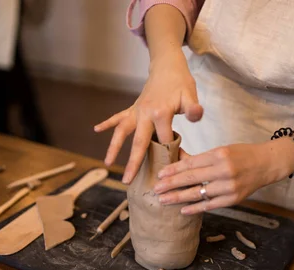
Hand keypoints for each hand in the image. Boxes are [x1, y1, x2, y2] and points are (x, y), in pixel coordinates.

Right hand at [94, 49, 202, 183]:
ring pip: (122, 131)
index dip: (168, 155)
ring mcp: (136, 111)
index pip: (164, 140)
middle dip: (133, 162)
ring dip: (114, 147)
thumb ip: (193, 108)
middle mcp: (145, 114)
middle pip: (138, 142)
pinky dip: (107, 123)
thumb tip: (196, 116)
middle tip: (127, 180)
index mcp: (161, 113)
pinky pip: (118, 117)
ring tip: (107, 163)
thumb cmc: (181, 83)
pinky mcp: (132, 109)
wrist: (167, 66)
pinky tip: (97, 129)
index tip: (169, 170)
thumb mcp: (190, 95)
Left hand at [153, 139, 293, 214]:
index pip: (191, 163)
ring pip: (198, 193)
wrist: (267, 164)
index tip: (160, 174)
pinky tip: (183, 210)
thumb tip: (179, 166)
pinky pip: (210, 205)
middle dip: (171, 185)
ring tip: (164, 200)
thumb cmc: (242, 155)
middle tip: (156, 189)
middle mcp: (224, 170)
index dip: (174, 170)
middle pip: (192, 179)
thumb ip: (203, 159)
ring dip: (179, 198)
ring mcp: (229, 186)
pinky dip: (195, 208)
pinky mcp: (234, 199)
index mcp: (219, 154)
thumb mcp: (222, 150)